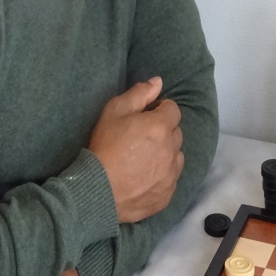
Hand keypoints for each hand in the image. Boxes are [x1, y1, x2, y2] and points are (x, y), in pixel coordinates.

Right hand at [88, 76, 183, 223]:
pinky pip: (171, 178)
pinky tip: (144, 177)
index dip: (159, 110)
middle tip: (141, 137)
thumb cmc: (105, 147)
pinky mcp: (168, 194)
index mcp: (161, 126)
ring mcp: (172, 174)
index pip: (173, 109)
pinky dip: (162, 175)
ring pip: (176, 156)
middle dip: (163, 130)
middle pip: (176, 132)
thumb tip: (158, 81)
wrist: (99, 191)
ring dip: (166, 153)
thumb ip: (139, 93)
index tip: (144, 117)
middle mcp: (172, 149)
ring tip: (144, 158)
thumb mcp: (114, 112)